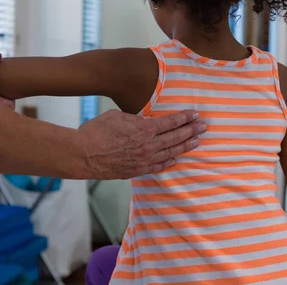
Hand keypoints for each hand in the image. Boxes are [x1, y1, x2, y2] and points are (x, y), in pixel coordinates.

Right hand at [75, 109, 205, 178]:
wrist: (83, 154)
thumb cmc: (96, 131)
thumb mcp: (116, 116)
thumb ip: (133, 119)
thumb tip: (140, 121)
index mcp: (144, 129)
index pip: (170, 122)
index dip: (184, 118)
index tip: (195, 114)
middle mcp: (148, 146)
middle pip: (175, 137)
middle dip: (191, 131)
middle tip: (204, 127)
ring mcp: (144, 160)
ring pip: (170, 152)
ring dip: (185, 146)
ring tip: (197, 142)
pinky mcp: (136, 170)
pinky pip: (157, 167)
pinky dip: (168, 162)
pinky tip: (175, 158)